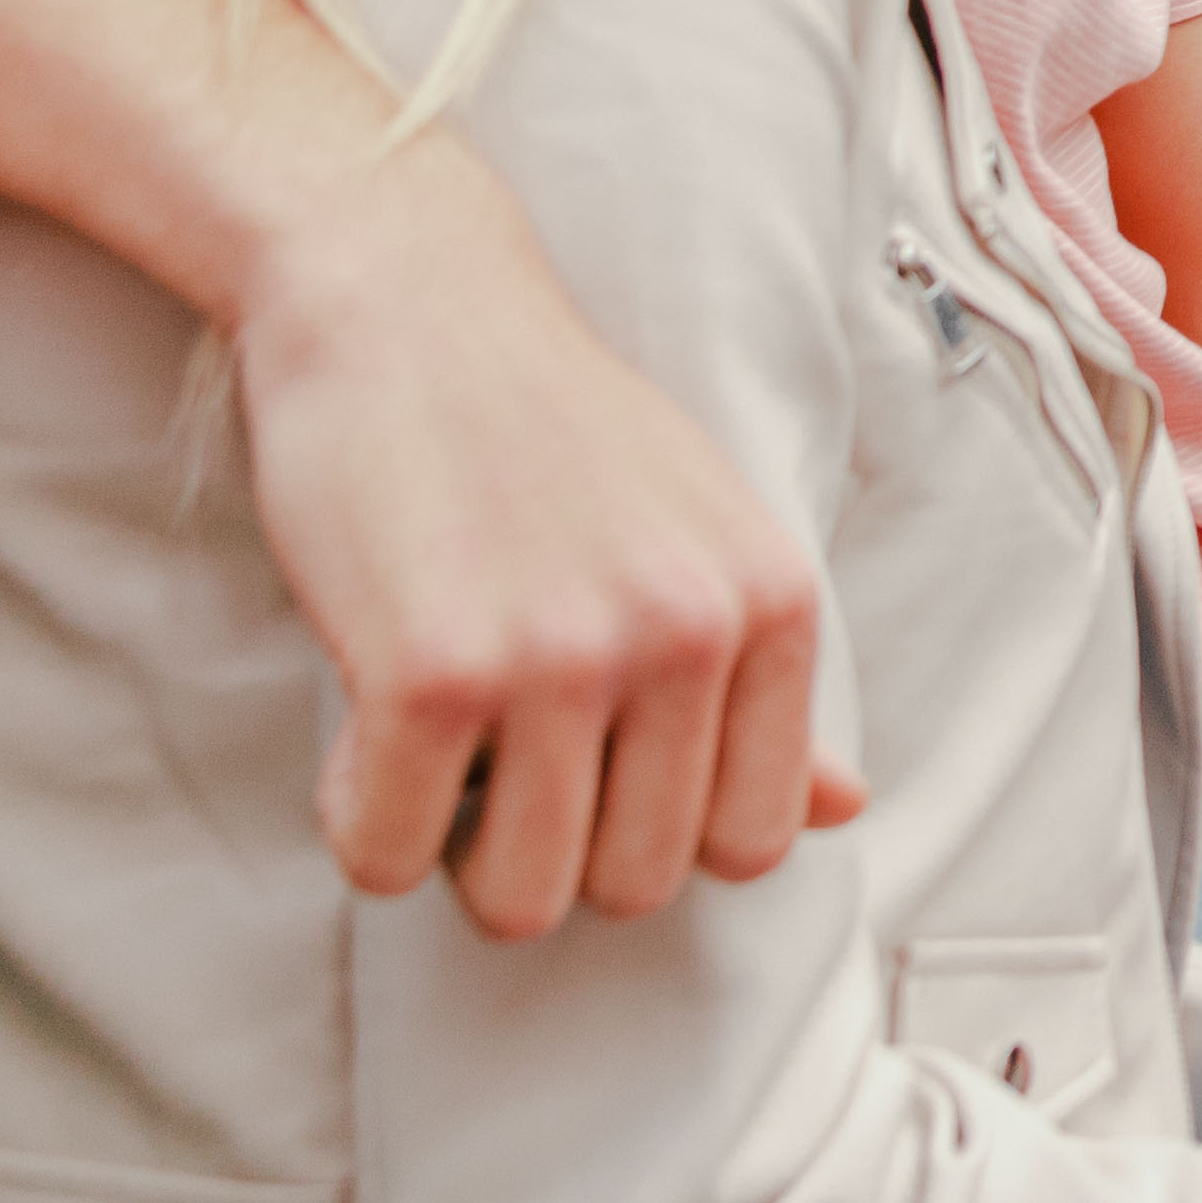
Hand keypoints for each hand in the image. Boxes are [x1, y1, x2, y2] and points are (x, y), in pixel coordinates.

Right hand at [236, 148, 852, 933]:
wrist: (408, 301)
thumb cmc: (550, 428)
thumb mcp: (699, 534)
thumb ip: (766, 680)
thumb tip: (843, 810)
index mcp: (771, 604)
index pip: (755, 844)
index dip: (657, 832)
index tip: (595, 766)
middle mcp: (688, 634)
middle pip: (634, 888)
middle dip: (550, 849)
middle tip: (496, 748)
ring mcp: (564, 655)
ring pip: (519, 902)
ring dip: (452, 851)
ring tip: (433, 741)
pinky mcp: (433, 672)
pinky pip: (387, 858)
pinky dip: (358, 822)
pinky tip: (362, 730)